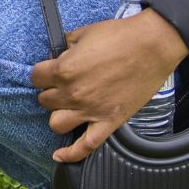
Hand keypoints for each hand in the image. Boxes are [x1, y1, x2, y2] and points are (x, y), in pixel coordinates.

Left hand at [32, 7, 188, 163]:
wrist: (152, 46)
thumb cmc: (121, 36)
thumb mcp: (84, 32)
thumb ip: (65, 46)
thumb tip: (59, 54)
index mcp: (64, 69)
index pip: (35, 77)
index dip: (42, 72)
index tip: (49, 71)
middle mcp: (73, 93)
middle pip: (44, 100)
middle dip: (51, 91)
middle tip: (63, 84)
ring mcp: (90, 110)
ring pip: (56, 123)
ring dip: (59, 114)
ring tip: (67, 106)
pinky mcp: (108, 122)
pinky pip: (85, 146)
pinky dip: (71, 154)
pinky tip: (60, 155)